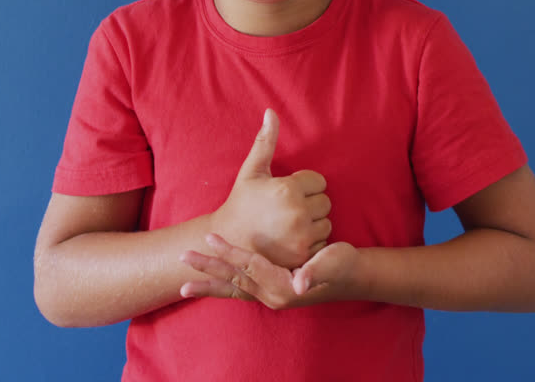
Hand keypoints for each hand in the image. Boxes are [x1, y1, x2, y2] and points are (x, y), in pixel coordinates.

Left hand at [180, 233, 358, 309]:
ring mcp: (270, 297)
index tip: (210, 238)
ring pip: (233, 289)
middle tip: (183, 258)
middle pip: (234, 280)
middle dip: (208, 269)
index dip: (230, 252)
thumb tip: (299, 283)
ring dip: (209, 285)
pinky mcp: (270, 293)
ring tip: (183, 285)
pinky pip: (240, 292)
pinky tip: (207, 286)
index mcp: (283, 287)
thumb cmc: (343, 264)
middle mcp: (273, 296)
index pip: (250, 266)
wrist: (351, 277)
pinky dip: (222, 289)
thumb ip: (315, 272)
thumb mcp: (333, 262)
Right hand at [211, 109, 331, 268]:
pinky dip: (312, 242)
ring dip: (313, 224)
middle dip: (310, 204)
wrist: (228, 242)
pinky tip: (292, 241)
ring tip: (289, 226)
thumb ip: (265, 141)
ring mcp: (301, 237)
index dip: (303, 185)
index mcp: (288, 189)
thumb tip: (271, 112)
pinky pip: (322, 243)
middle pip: (325, 202)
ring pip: (326, 223)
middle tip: (287, 210)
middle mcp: (297, 213)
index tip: (285, 193)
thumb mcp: (252, 171)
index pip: (319, 181)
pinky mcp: (303, 256)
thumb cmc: (241, 203)